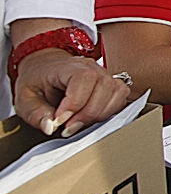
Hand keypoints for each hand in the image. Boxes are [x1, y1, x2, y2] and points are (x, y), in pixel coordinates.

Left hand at [13, 50, 130, 136]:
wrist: (46, 69)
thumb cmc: (37, 81)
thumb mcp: (24, 98)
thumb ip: (35, 114)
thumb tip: (50, 127)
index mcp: (68, 66)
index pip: (84, 79)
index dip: (74, 104)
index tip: (60, 120)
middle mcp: (92, 67)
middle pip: (105, 87)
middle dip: (87, 114)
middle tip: (69, 127)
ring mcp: (105, 74)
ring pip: (117, 93)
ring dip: (101, 114)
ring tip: (80, 123)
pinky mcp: (112, 84)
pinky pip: (122, 97)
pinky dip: (110, 111)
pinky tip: (93, 117)